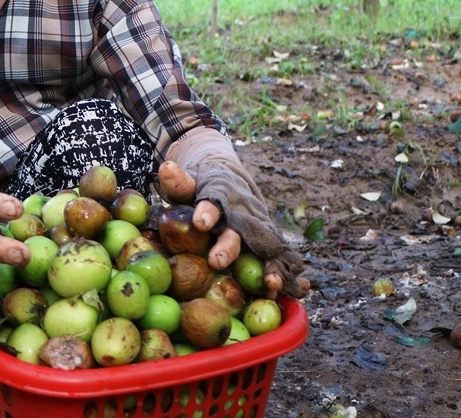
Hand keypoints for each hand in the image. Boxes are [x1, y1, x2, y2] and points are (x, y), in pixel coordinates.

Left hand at [158, 160, 307, 298]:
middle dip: (229, 247)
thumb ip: (178, 182)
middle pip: (238, 229)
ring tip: (270, 284)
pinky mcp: (268, 241)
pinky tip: (294, 292)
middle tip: (216, 262)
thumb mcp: (188, 182)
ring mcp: (258, 226)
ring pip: (265, 245)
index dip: (207, 211)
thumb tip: (166, 168)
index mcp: (220, 194)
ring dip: (270, 265)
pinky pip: (281, 258)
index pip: (213, 200)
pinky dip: (288, 274)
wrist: (229, 180)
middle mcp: (242, 211)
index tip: (200, 222)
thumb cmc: (202, 186)